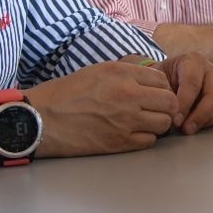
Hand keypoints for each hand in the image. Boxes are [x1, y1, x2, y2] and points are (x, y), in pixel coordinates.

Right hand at [25, 61, 177, 154]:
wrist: (42, 119)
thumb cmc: (66, 93)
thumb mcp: (98, 70)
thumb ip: (126, 72)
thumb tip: (151, 77)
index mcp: (121, 74)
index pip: (162, 80)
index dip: (162, 87)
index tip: (155, 94)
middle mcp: (128, 95)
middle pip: (170, 102)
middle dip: (166, 106)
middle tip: (156, 109)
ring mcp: (126, 120)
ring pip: (163, 123)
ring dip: (157, 123)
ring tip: (144, 122)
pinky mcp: (119, 142)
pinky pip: (149, 141)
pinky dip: (145, 138)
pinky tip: (132, 133)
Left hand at [154, 53, 212, 133]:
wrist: (166, 79)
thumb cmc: (161, 79)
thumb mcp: (158, 80)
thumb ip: (164, 94)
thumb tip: (170, 114)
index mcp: (193, 60)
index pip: (192, 82)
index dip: (184, 103)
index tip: (175, 120)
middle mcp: (209, 70)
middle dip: (200, 114)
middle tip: (185, 128)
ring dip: (205, 120)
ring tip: (188, 130)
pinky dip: (209, 122)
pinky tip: (195, 126)